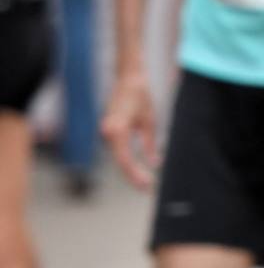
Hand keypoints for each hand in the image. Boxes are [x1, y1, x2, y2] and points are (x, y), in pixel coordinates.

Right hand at [101, 72, 159, 189]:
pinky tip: (137, 171)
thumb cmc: (141, 98)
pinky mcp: (108, 132)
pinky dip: (126, 161)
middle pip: (120, 161)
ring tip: (145, 182)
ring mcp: (105, 132)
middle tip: (148, 188)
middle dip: (133, 176)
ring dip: (130, 170)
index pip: (125, 159)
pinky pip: (117, 151)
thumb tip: (154, 164)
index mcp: (117, 130)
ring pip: (118, 157)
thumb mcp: (149, 122)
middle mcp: (107, 132)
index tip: (147, 184)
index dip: (135, 174)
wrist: (128, 80)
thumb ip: (150, 145)